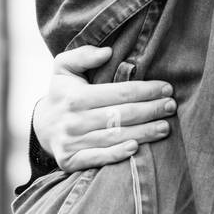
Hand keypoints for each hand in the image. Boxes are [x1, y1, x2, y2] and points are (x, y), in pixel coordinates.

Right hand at [33, 46, 176, 171]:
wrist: (42, 125)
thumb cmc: (63, 92)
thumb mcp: (64, 67)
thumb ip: (83, 55)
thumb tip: (107, 52)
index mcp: (75, 96)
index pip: (119, 93)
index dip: (145, 90)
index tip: (166, 88)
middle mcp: (73, 120)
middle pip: (121, 116)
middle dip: (150, 110)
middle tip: (171, 107)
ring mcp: (71, 142)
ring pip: (115, 138)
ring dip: (143, 133)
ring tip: (165, 127)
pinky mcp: (70, 161)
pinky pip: (97, 159)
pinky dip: (117, 154)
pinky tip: (136, 148)